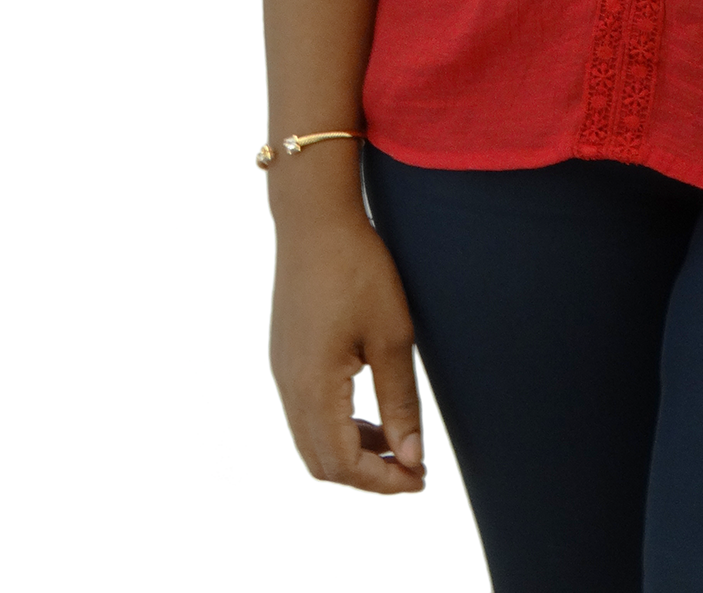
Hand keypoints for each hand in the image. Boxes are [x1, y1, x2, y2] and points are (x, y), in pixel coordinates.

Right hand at [270, 207, 425, 491]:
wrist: (314, 221)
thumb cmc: (358, 270)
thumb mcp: (392, 335)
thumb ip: (399, 401)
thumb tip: (411, 456)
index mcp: (314, 389)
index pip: (344, 465)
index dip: (383, 482)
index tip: (420, 479)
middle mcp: (289, 388)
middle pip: (321, 463)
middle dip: (367, 475)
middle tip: (412, 468)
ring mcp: (282, 372)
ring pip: (311, 440)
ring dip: (352, 451)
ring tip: (397, 443)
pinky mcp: (284, 357)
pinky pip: (305, 413)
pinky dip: (337, 426)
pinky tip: (370, 410)